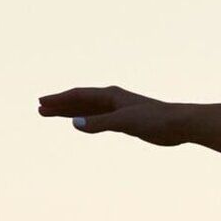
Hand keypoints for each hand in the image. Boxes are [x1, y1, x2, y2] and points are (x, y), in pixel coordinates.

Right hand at [37, 85, 191, 144]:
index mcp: (111, 95)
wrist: (180, 124)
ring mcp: (118, 109)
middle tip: (40, 109)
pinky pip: (98, 118)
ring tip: (52, 115)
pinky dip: (85, 119)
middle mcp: (112, 99)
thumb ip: (99, 123)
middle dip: (60, 105)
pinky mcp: (125, 121)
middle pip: (80, 101)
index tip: (42, 104)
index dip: (59, 100)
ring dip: (70, 112)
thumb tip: (74, 123)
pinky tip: (80, 123)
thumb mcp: (124, 121)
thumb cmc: (155, 119)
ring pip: (88, 110)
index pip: (78, 95)